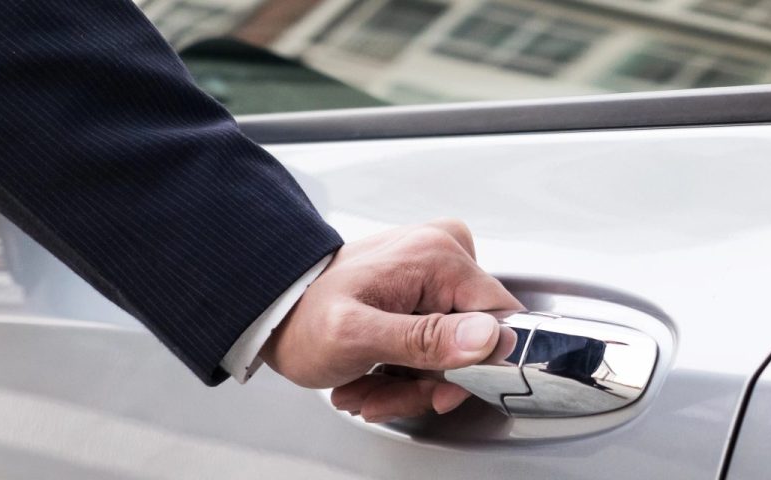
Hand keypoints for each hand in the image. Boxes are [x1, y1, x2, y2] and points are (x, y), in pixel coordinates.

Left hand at [261, 218, 521, 421]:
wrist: (269, 310)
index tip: (436, 390)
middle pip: (473, 340)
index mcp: (438, 256)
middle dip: (428, 380)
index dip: (474, 367)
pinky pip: (435, 342)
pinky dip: (403, 370)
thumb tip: (486, 338)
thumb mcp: (357, 336)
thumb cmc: (300, 317)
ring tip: (366, 389)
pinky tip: (369, 378)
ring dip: (410, 383)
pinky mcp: (424, 288)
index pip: (501, 320)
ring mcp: (434, 271)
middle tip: (383, 395)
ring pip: (453, 350)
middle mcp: (443, 254)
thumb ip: (424, 340)